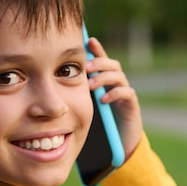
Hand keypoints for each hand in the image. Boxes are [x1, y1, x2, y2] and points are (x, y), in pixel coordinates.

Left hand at [86, 37, 142, 159]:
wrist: (119, 145)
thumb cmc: (99, 127)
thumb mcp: (84, 107)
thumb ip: (76, 95)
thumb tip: (55, 83)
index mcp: (106, 82)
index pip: (102, 61)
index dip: (96, 49)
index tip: (87, 41)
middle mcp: (117, 85)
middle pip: (112, 64)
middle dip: (99, 63)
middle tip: (85, 68)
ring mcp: (126, 94)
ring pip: (119, 76)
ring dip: (104, 78)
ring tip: (91, 86)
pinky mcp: (132, 106)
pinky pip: (127, 93)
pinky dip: (115, 94)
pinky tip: (103, 100)